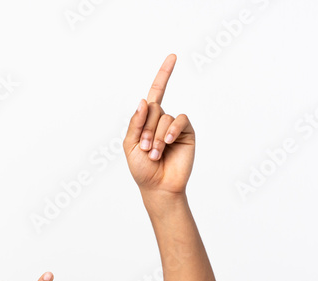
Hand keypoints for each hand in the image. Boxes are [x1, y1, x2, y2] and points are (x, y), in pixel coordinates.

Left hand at [123, 53, 194, 195]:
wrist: (158, 187)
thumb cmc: (142, 169)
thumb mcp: (130, 146)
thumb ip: (135, 123)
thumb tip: (144, 100)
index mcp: (147, 120)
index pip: (156, 93)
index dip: (164, 74)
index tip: (173, 56)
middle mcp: (162, 119)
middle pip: (153, 107)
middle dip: (146, 128)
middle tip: (145, 148)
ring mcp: (175, 126)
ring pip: (164, 116)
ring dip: (156, 136)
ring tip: (154, 153)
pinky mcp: (187, 132)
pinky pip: (180, 120)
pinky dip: (171, 129)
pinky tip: (168, 142)